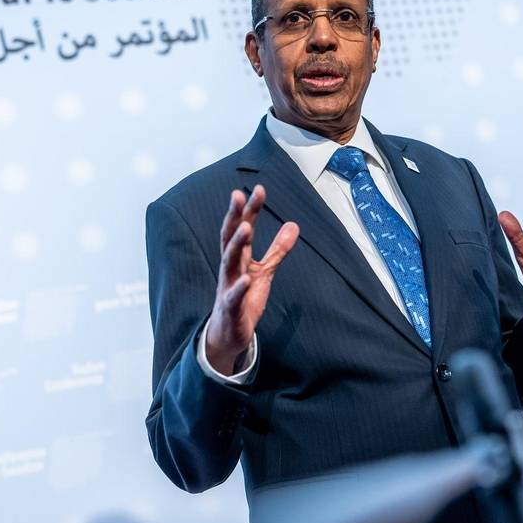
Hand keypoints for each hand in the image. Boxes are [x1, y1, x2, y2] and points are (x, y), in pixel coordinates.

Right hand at [206, 185, 299, 374]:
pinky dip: (239, 288)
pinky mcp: (231, 308)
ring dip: (236, 244)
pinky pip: (234, 296)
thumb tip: (294, 225)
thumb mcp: (265, 271)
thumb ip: (278, 250)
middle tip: (237, 195)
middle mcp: (231, 268)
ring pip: (229, 262)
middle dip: (234, 217)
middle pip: (230, 238)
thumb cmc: (244, 299)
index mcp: (239, 258)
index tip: (259, 188)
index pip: (243, 227)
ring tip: (246, 228)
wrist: (229, 334)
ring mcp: (228, 287)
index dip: (250, 209)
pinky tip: (247, 279)